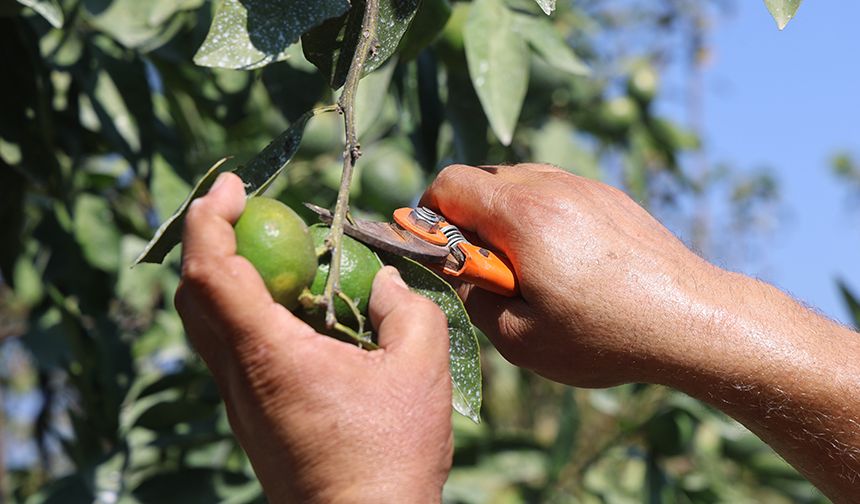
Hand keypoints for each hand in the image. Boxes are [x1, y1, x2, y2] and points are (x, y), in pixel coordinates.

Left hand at [175, 173, 452, 502]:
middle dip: (209, 238)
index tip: (233, 186)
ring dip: (229, 276)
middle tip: (246, 209)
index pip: (210, 270)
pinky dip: (248, 312)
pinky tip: (300, 315)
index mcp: (267, 354)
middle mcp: (238, 376)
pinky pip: (232, 350)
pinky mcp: (254, 418)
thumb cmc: (390, 456)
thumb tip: (383, 284)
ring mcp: (241, 402)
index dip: (208, 217)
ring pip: (208, 324)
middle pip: (194, 294)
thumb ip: (406, 310)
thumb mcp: (419, 368)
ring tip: (280, 258)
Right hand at [421, 163, 716, 386]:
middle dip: (466, 217)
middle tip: (485, 266)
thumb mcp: (520, 338)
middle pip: (481, 176)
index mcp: (522, 216)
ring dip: (503, 214)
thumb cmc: (605, 336)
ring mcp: (584, 186)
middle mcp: (552, 186)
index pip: (448, 184)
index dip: (429, 215)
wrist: (694, 320)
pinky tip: (563, 258)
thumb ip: (471, 297)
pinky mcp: (608, 195)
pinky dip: (538, 213)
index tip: (439, 250)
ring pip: (517, 179)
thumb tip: (451, 269)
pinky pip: (553, 188)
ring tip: (526, 264)